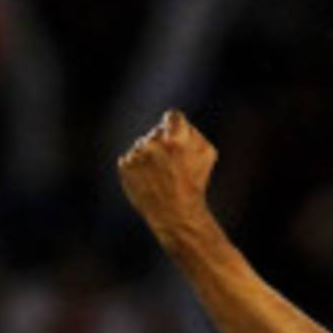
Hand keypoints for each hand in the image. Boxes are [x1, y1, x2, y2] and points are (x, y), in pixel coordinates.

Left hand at [117, 109, 217, 241]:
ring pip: (142, 146)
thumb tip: (181, 126)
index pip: (173, 117)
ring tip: (160, 177)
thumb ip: (195, 132)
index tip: (176, 142)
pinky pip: (130, 160)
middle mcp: (154, 142)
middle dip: (162, 146)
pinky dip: (137, 169)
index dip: (176, 129)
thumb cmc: (195, 185)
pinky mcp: (125, 166)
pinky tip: (148, 182)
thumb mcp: (208, 154)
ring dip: (149, 157)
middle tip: (170, 168)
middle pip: (156, 133)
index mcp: (176, 137)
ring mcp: (138, 154)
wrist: (176, 215)